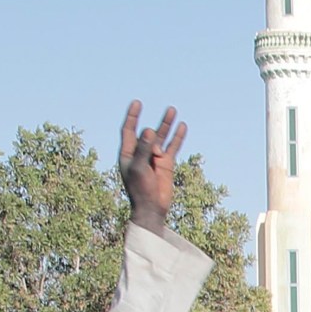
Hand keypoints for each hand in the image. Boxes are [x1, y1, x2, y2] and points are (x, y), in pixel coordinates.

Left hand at [119, 102, 186, 234]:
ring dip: (166, 123)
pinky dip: (178, 137)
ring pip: (162, 136)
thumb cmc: (140, 189)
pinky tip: (182, 126)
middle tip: (163, 129)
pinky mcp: (166, 163)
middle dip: (154, 138)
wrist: (152, 207)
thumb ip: (144, 149)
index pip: (129, 130)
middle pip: (147, 134)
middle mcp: (141, 152)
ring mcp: (154, 157)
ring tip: (172, 110)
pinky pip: (173, 146)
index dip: (132, 116)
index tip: (137, 103)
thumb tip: (149, 130)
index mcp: (128, 153)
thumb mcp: (139, 168)